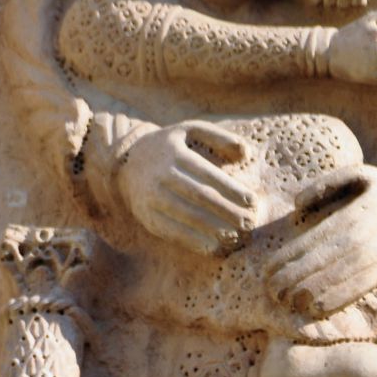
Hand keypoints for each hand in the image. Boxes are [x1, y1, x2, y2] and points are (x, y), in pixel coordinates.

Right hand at [117, 121, 258, 254]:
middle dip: (227, 212)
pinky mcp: (146, 217)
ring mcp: (151, 198)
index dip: (231, 190)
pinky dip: (194, 242)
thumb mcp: (190, 129)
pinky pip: (172, 232)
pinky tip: (214, 247)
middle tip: (249, 223)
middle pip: (199, 197)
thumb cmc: (169, 146)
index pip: (207, 175)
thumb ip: (220, 137)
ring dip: (214, 229)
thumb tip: (247, 153)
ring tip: (236, 237)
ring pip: (187, 217)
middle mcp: (161, 175)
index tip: (252, 201)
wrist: (125, 161)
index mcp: (175, 153)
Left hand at [266, 165, 376, 317]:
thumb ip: (325, 184)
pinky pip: (357, 290)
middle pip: (325, 264)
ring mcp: (376, 258)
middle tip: (272, 291)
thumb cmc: (375, 189)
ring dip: (310, 295)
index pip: (316, 241)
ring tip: (287, 302)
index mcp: (356, 215)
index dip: (290, 258)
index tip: (269, 271)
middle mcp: (366, 239)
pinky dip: (335, 302)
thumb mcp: (356, 173)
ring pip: (339, 281)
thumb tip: (297, 204)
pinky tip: (314, 309)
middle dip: (294, 280)